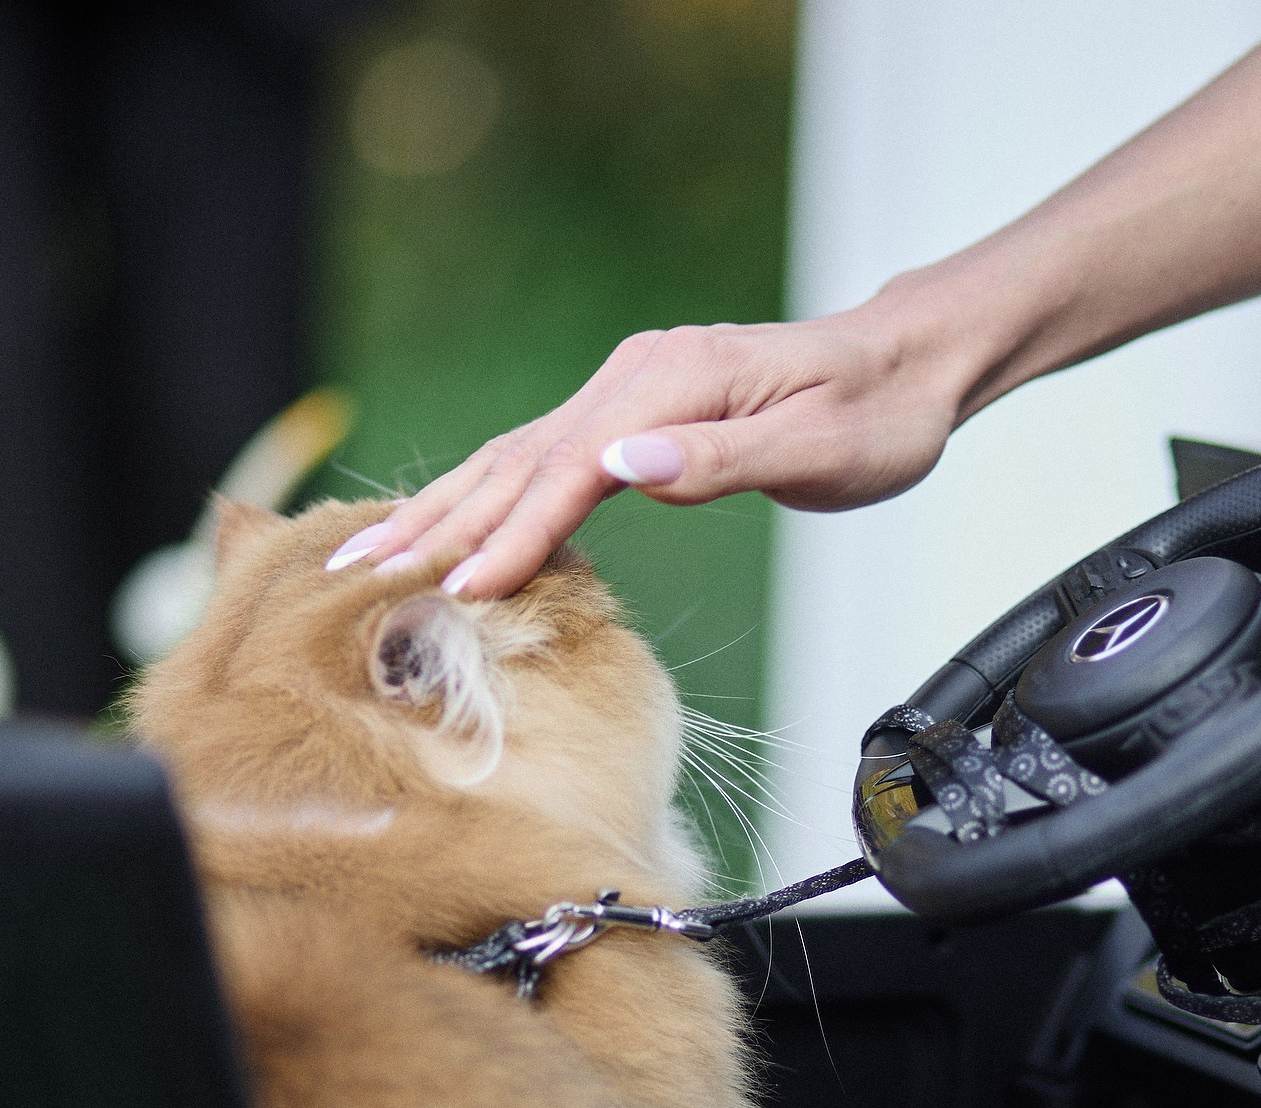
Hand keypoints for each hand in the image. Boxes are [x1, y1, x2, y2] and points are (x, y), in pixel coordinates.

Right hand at [325, 300, 969, 597]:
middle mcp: (633, 375)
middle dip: (436, 520)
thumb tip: (623, 464)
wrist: (905, 366)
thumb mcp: (817, 448)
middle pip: (517, 458)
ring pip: (515, 456)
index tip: (460, 587)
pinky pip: (541, 458)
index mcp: (671, 379)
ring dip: (442, 508)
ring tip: (368, 554)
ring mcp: (626, 388)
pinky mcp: (630, 408)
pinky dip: (486, 496)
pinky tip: (444, 527)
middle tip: (356, 573)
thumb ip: (717, 458)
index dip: (514, 532)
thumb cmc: (876, 415)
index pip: (571, 468)